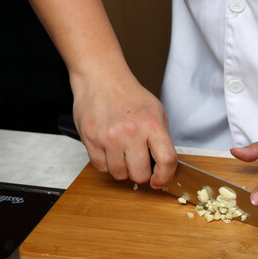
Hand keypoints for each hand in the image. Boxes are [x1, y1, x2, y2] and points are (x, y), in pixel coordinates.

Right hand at [71, 68, 176, 187]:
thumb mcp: (157, 112)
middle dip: (141, 174)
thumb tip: (165, 165)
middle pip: (140, 174)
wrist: (101, 78)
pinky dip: (106, 164)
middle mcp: (131, 133)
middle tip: (139, 164)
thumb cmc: (130, 95)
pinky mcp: (90, 139)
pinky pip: (101, 167)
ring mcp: (109, 137)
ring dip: (123, 169)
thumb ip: (162, 138)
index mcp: (152, 125)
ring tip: (122, 153)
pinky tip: (110, 150)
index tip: (159, 180)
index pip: (167, 160)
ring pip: (119, 174)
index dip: (165, 177)